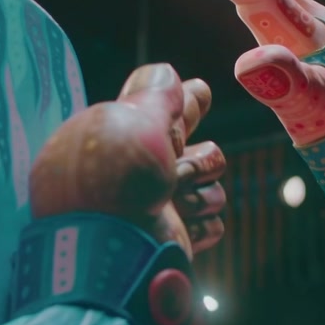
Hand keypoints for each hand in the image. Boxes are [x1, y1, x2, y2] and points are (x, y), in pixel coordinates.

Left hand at [29, 64, 226, 255]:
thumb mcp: (131, 121)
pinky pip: (213, 222)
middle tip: (173, 166)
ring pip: (211, 182)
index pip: (157, 111)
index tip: (199, 93)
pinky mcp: (175, 240)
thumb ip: (155, 94)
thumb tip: (166, 70)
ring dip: (199, 187)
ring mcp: (158, 209)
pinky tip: (180, 224)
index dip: (183, 102)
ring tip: (171, 199)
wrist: (111, 254)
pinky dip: (202, 222)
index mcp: (117, 139)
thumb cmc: (113, 180)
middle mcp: (137, 174)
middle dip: (194, 153)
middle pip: (194, 145)